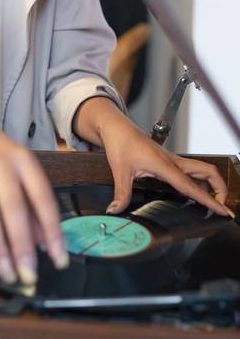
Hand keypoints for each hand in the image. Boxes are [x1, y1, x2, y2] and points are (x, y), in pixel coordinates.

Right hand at [0, 123, 67, 284]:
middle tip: (29, 274)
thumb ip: (34, 206)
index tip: (59, 259)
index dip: (52, 231)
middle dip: (21, 245)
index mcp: (25, 163)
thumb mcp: (24, 172)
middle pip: (12, 208)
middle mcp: (0, 166)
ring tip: (7, 272)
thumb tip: (44, 243)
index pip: (42, 198)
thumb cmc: (1, 158)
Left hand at [98, 113, 230, 216]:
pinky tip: (195, 191)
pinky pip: (190, 171)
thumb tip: (116, 210)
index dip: (209, 200)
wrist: (117, 127)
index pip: (192, 187)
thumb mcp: (119, 170)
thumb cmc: (121, 142)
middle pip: (208, 172)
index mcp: (164, 165)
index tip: (222, 210)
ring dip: (212, 184)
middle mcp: (173, 162)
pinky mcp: (168, 160)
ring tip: (213, 201)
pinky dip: (199, 181)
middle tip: (222, 206)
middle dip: (220, 188)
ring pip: (201, 170)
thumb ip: (121, 193)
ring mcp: (172, 160)